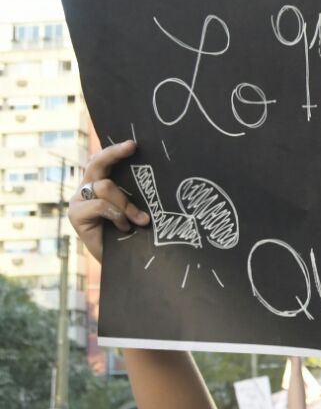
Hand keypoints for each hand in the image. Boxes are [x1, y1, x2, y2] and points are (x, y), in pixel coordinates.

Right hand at [67, 139, 146, 262]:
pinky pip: (100, 205)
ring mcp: (79, 201)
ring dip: (126, 204)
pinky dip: (118, 215)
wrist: (122, 263)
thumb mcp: (135, 212)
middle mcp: (86, 189)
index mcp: (100, 185)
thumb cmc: (132, 237)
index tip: (133, 144)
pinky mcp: (76, 214)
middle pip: (96, 163)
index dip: (116, 151)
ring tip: (138, 221)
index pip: (103, 162)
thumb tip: (156, 178)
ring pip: (105, 187)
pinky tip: (125, 228)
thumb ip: (136, 196)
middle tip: (133, 147)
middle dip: (114, 153)